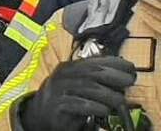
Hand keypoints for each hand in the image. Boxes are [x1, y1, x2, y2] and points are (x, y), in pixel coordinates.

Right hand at [19, 56, 136, 130]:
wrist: (42, 112)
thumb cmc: (66, 97)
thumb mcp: (80, 84)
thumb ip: (96, 79)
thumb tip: (122, 77)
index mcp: (70, 67)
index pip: (93, 60)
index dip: (113, 63)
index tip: (130, 68)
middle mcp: (64, 75)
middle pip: (91, 71)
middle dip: (113, 75)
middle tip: (128, 81)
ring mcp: (59, 89)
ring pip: (87, 87)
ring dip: (107, 94)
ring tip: (119, 101)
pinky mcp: (58, 105)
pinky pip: (78, 104)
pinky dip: (94, 107)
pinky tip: (104, 110)